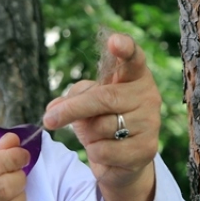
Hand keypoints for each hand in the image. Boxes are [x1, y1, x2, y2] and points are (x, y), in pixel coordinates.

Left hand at [43, 33, 158, 200]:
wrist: (124, 159)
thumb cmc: (104, 120)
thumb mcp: (86, 102)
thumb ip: (71, 99)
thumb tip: (54, 109)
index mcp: (134, 77)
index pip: (133, 58)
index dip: (125, 48)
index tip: (114, 41)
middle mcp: (148, 96)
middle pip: (104, 97)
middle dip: (73, 109)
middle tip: (48, 120)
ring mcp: (151, 123)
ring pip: (102, 127)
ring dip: (88, 135)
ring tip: (97, 137)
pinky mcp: (147, 149)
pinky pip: (105, 150)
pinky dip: (95, 153)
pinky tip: (106, 153)